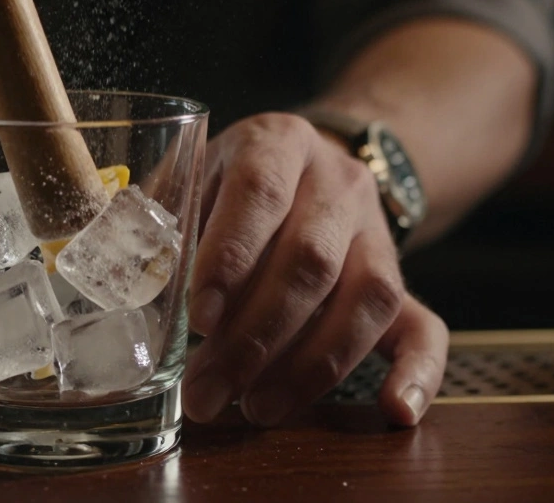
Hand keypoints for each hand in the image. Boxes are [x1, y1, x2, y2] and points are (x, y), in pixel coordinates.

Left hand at [182, 113, 448, 426]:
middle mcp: (337, 181)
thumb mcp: (189, 180)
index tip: (197, 319)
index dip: (230, 259)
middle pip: (311, 260)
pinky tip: (394, 411)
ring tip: (258, 407)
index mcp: (277, 142)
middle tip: (209, 390)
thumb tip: (127, 284)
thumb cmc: (227, 186)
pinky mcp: (401, 277)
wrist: (308, 167)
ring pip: (366, 298)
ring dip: (312, 365)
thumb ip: (162, 224)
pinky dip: (418, 373)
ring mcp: (376, 230)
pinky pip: (426, 326)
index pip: (259, 194)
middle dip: (256, 337)